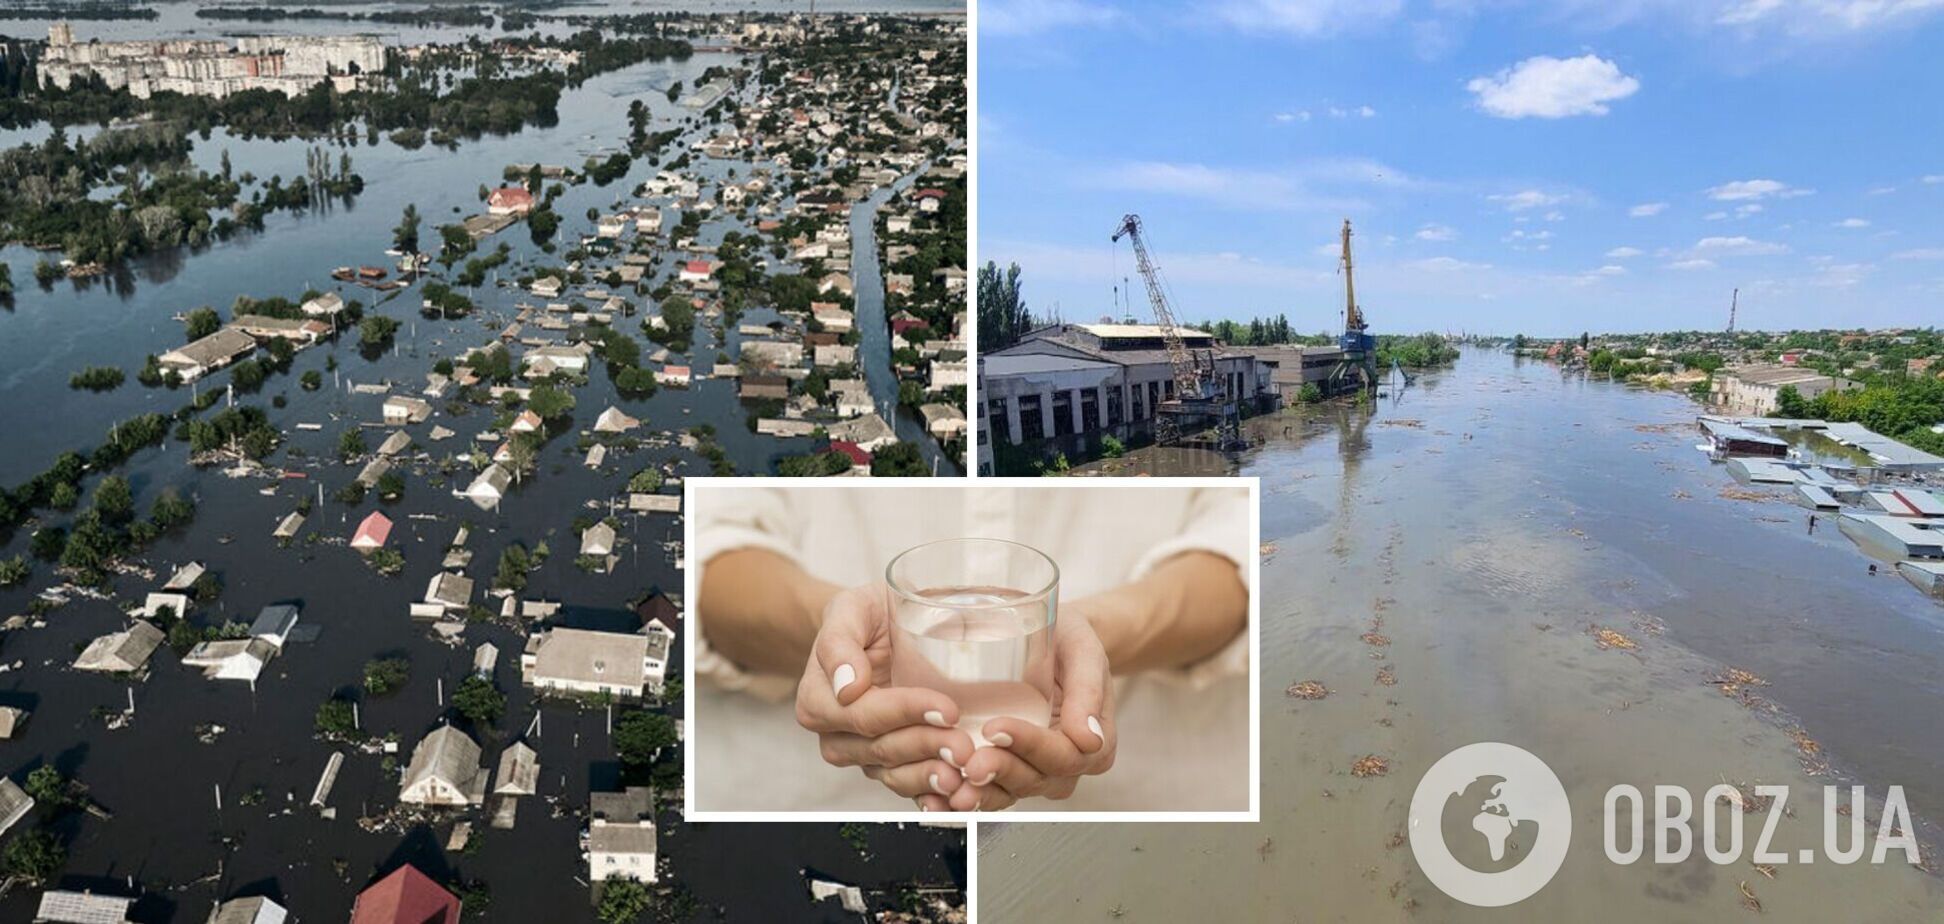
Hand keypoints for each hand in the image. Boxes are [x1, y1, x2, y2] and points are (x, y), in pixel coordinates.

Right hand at [795, 583, 978, 805]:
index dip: (907, 714)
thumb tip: (846, 687)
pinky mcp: (890, 766)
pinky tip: (958, 797)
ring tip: (966, 774)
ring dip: (932, 777)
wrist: (881, 627)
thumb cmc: (866, 615)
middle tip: (966, 746)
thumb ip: (839, 642)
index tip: (947, 709)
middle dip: (927, 748)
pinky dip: (933, 796)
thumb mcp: (850, 609)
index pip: (866, 715)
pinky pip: (908, 788)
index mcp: (819, 700)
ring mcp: (864, 755)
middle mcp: (837, 735)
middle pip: (883, 750)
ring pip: (896, 775)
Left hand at [934, 607, 1116, 810]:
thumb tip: (1089, 738)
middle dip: (1001, 771)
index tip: (995, 727)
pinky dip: (969, 794)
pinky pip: (993, 790)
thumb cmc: (1070, 642)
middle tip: (969, 763)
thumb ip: (1088, 691)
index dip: (1029, 745)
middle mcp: (1068, 766)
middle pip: (1036, 779)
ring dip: (982, 792)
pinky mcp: (1011, 771)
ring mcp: (1039, 772)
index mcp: (1095, 744)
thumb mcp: (1084, 653)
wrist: (1054, 641)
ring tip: (953, 784)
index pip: (1063, 755)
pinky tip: (943, 795)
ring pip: (1012, 791)